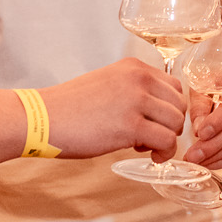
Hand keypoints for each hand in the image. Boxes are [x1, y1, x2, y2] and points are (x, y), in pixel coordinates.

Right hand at [42, 59, 189, 159]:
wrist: (42, 119)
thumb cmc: (71, 108)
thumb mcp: (107, 84)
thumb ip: (134, 90)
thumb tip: (158, 112)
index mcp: (134, 67)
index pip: (175, 87)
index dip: (168, 108)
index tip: (152, 121)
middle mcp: (139, 78)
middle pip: (179, 105)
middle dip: (169, 125)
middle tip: (148, 136)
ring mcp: (136, 100)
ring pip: (176, 123)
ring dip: (166, 140)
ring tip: (143, 145)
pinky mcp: (130, 125)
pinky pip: (166, 141)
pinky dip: (162, 153)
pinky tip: (146, 154)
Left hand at [183, 93, 221, 168]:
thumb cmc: (219, 85)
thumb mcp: (203, 87)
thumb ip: (200, 107)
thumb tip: (198, 130)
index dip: (217, 121)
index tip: (200, 133)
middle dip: (213, 145)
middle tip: (193, 155)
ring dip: (218, 157)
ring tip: (198, 161)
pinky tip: (212, 162)